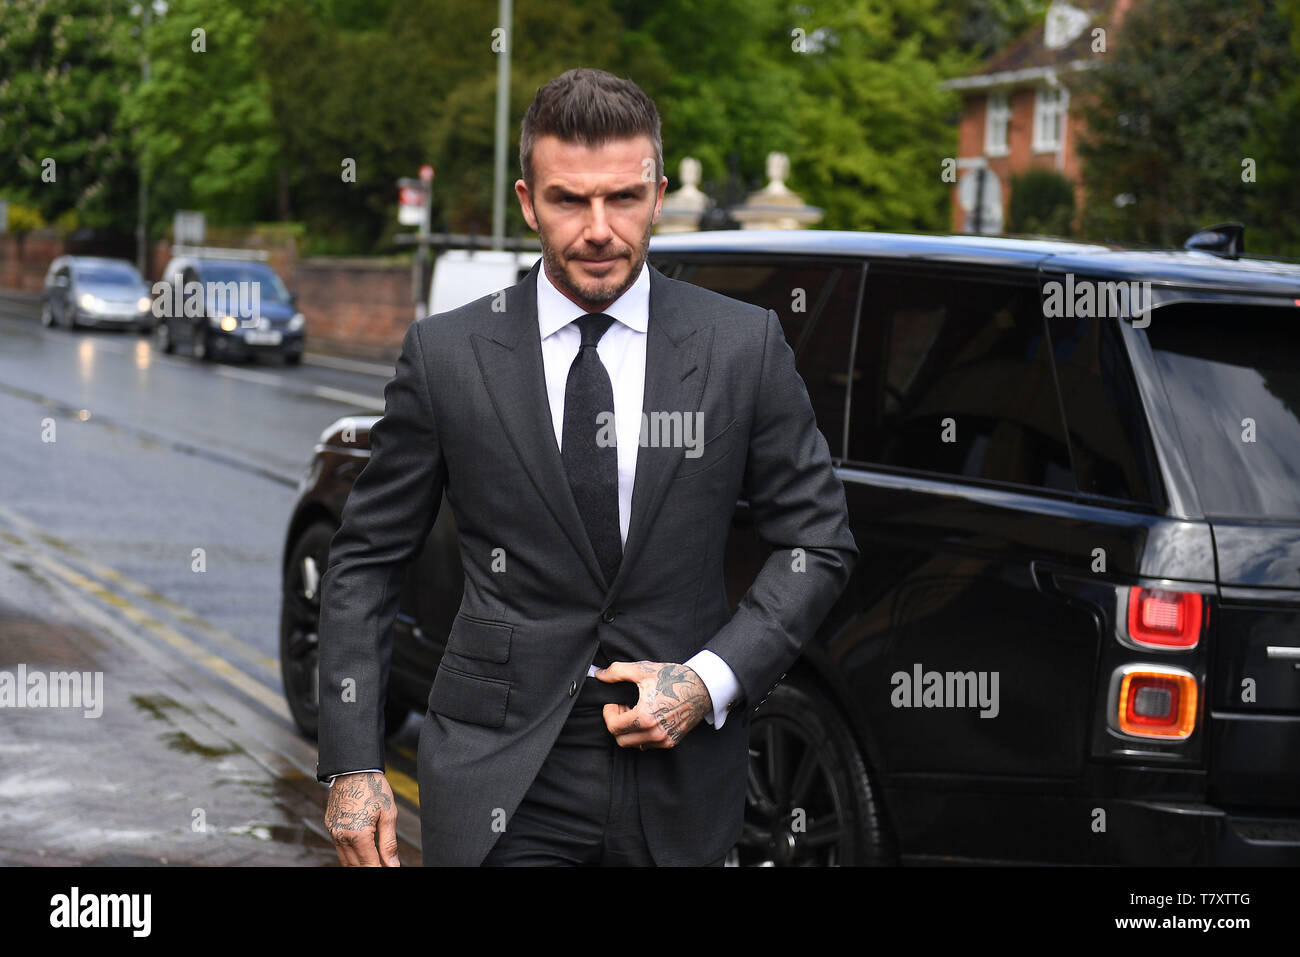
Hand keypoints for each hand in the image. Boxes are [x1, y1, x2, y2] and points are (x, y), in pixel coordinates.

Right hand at [324, 771, 399, 866]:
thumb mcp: (388, 814)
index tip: (389, 870)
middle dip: (369, 869)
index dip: (380, 870)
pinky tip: (362, 854)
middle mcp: (342, 836)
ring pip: (345, 859)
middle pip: (355, 866)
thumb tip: (393, 865)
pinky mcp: (330, 826)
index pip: (369, 865)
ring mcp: (333, 832)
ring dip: (358, 864)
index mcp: (358, 835)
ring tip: (374, 862)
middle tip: (383, 867)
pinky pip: (339, 847)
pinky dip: (350, 855)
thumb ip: (389, 843)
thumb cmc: (374, 788)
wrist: (353, 768)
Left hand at [596, 660, 711, 749]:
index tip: (614, 702)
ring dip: (629, 730)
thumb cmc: (673, 677)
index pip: (613, 727)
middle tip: (623, 707)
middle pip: (621, 739)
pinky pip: (648, 744)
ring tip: (636, 712)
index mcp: (645, 717)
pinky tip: (648, 718)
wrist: (702, 687)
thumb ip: (617, 672)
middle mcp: (654, 733)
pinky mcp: (671, 741)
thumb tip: (599, 674)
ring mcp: (664, 739)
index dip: (608, 713)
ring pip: (634, 744)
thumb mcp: (643, 670)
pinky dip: (642, 735)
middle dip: (617, 723)